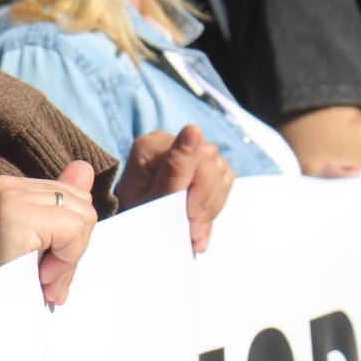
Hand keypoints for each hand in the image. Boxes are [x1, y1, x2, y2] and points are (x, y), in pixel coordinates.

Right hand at [0, 160, 97, 304]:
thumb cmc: (3, 286)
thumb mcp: (37, 242)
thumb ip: (59, 206)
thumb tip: (85, 167)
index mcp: (6, 189)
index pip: (71, 195)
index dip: (69, 238)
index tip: (44, 268)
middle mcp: (4, 185)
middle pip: (82, 201)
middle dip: (73, 247)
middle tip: (44, 278)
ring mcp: (7, 196)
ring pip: (83, 215)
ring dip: (69, 258)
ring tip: (40, 278)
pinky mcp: (14, 214)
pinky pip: (74, 227)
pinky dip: (66, 260)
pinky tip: (39, 276)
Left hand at [116, 125, 234, 251]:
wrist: (137, 229)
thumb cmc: (139, 216)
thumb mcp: (153, 201)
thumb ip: (175, 168)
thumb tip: (193, 129)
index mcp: (151, 146)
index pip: (196, 156)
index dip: (200, 190)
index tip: (190, 217)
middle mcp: (168, 141)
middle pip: (212, 162)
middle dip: (205, 202)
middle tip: (193, 231)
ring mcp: (185, 151)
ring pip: (221, 172)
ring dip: (210, 206)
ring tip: (193, 231)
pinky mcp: (199, 164)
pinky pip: (223, 179)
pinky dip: (214, 204)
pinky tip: (198, 222)